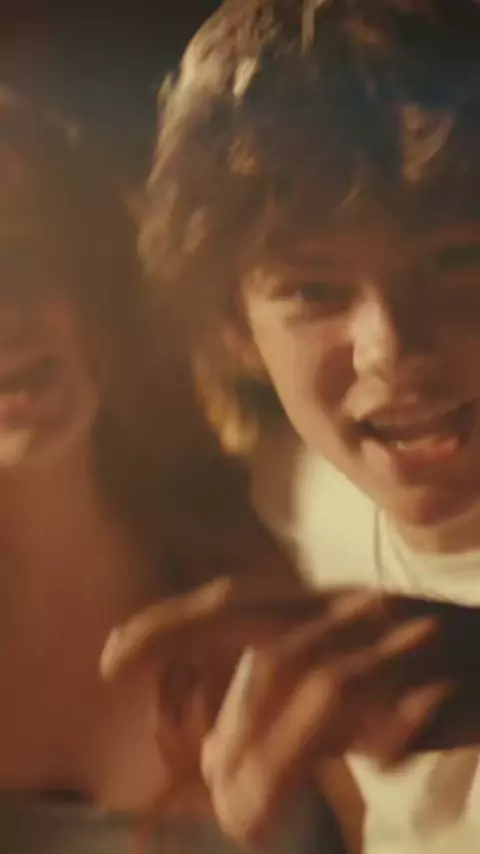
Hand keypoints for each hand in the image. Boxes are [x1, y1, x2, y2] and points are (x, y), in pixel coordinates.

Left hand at [101, 578, 479, 842]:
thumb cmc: (413, 654)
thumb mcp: (342, 656)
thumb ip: (280, 694)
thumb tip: (214, 756)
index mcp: (326, 601)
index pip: (235, 599)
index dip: (172, 622)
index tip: (112, 658)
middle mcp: (360, 612)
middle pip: (277, 657)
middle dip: (235, 727)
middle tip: (214, 791)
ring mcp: (407, 645)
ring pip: (327, 692)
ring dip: (278, 758)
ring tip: (249, 817)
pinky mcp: (451, 686)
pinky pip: (400, 720)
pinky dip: (372, 745)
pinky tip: (370, 765)